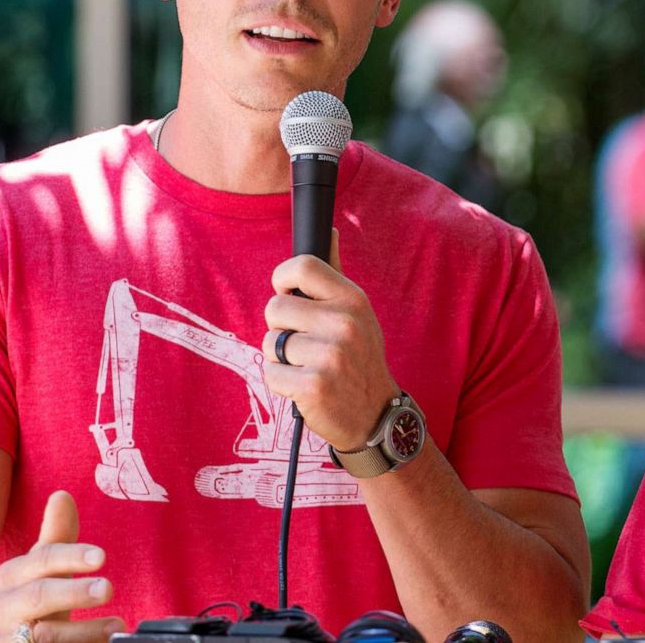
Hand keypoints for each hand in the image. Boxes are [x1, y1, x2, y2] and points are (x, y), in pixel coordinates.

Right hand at [0, 491, 124, 641]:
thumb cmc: (27, 601)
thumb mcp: (40, 570)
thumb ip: (56, 537)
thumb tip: (62, 494)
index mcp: (12, 576)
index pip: (42, 560)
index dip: (72, 557)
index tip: (101, 556)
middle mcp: (3, 607)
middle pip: (38, 596)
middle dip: (73, 592)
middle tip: (107, 588)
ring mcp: (6, 639)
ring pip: (44, 635)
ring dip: (82, 631)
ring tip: (116, 626)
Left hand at [262, 230, 400, 450]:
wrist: (375, 414)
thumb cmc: (359, 358)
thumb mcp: (358, 312)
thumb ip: (335, 274)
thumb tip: (329, 231)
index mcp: (352, 299)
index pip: (301, 267)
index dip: (283, 279)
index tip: (288, 295)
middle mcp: (343, 323)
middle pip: (274, 308)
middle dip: (281, 328)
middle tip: (306, 344)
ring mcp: (329, 355)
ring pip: (269, 343)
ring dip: (281, 359)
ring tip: (308, 367)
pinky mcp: (313, 386)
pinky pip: (270, 373)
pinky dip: (281, 383)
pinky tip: (305, 387)